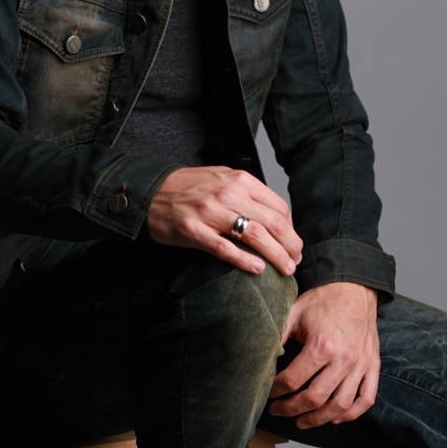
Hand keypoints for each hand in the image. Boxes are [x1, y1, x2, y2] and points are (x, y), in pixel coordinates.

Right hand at [146, 165, 302, 275]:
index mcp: (238, 180)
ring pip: (254, 236)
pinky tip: (258, 269)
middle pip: (272, 222)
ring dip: (275, 256)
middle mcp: (227, 193)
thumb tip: (276, 216)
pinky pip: (225, 248)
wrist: (151, 190)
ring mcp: (210, 212)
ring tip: (285, 269)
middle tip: (295, 261)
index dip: (291, 229)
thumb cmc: (189, 187)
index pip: (278, 206)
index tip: (293, 243)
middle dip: (290, 245)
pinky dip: (245, 260)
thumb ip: (247, 192)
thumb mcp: (222, 178)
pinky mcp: (194, 231)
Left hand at [268, 282, 379, 427]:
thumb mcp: (295, 312)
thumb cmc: (323, 300)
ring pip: (340, 405)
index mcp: (322, 346)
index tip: (269, 394)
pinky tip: (335, 416)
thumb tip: (262, 355)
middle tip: (279, 410)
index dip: (277, 391)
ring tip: (302, 420)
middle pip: (315, 398)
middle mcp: (344, 360)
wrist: (354, 287)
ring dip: (319, 418)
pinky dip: (351, 413)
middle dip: (292, 409)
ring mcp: (360, 365)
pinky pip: (366, 399)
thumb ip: (279, 334)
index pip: (294, 380)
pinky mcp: (373, 366)